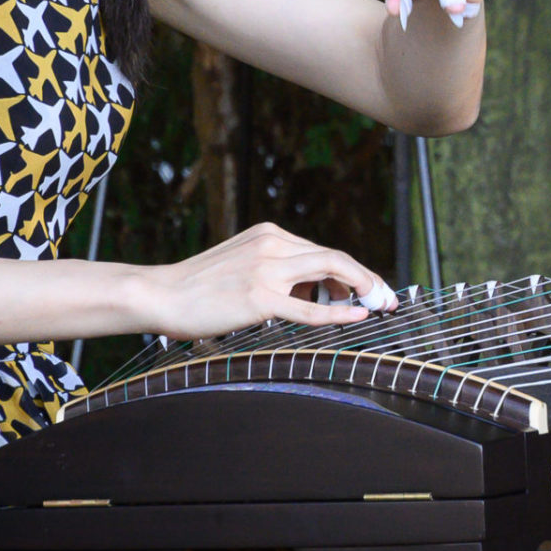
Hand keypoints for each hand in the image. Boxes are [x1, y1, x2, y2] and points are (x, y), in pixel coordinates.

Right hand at [139, 222, 392, 339]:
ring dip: (362, 289)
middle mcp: (272, 244)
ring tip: (378, 307)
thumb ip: (278, 269)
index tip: (372, 289)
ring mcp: (266, 270)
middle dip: (368, 278)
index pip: (324, 250)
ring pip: (330, 271)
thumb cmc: (200, 286)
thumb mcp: (243, 263)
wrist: (162, 294)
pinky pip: (309, 306)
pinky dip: (339, 311)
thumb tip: (316, 290)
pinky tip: (358, 316)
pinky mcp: (259, 297)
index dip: (354, 271)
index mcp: (269, 234)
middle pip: (335, 257)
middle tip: (387, 298)